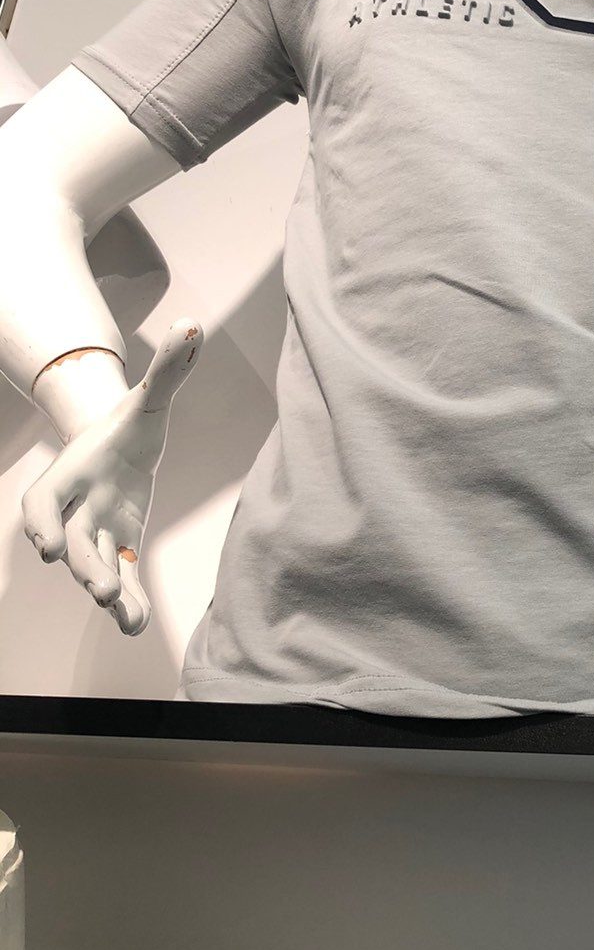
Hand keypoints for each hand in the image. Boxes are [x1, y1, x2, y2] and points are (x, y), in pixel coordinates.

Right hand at [22, 319, 203, 635]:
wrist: (124, 442)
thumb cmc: (130, 421)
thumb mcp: (150, 397)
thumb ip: (169, 368)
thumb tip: (193, 326)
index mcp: (74, 470)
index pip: (45, 500)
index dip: (43, 523)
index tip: (46, 547)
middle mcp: (78, 506)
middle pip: (72, 540)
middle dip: (83, 565)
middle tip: (101, 590)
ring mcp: (97, 529)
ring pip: (94, 564)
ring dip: (105, 588)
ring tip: (121, 615)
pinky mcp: (121, 544)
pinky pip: (122, 575)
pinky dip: (129, 599)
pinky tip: (139, 623)